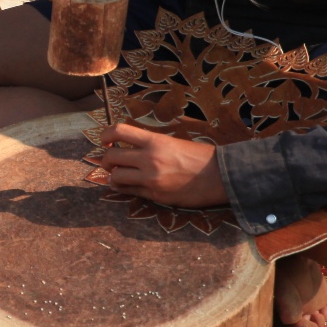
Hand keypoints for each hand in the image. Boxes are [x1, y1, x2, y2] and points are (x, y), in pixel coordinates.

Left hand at [93, 121, 226, 208]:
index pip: (119, 131)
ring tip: (117, 175)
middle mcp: (149, 158)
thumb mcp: (174, 142)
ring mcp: (151, 179)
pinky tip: (124, 186)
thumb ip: (151, 144)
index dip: (105, 135)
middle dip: (106, 160)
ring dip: (112, 176)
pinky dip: (121, 188)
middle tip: (110, 162)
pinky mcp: (155, 195)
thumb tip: (130, 146)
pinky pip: (129, 192)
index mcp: (155, 141)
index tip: (105, 140)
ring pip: (116, 177)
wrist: (221, 176)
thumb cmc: (200, 156)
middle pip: (111, 157)